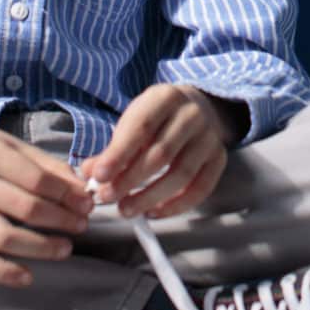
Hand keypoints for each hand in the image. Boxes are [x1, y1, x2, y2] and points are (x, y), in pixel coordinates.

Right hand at [0, 118, 94, 289]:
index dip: (66, 194)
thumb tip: (81, 189)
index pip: (36, 180)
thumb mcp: (12, 145)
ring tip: (65, 249)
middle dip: (60, 220)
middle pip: (24, 208)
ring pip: (3, 237)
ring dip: (40, 248)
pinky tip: (27, 277)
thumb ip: (47, 166)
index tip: (87, 204)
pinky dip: (2, 272)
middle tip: (81, 225)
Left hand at [77, 84, 236, 220]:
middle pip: (161, 154)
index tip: (98, 177)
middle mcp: (192, 115)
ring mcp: (209, 137)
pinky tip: (154, 212)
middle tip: (107, 197)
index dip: (118, 154)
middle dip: (129, 180)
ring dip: (149, 197)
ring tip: (126, 209)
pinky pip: (200, 189)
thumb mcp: (133, 121)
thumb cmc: (157, 119)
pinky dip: (176, 206)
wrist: (196, 108)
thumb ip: (113, 148)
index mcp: (167, 97)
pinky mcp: (219, 158)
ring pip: (181, 174)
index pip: (141, 128)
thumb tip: (90, 173)